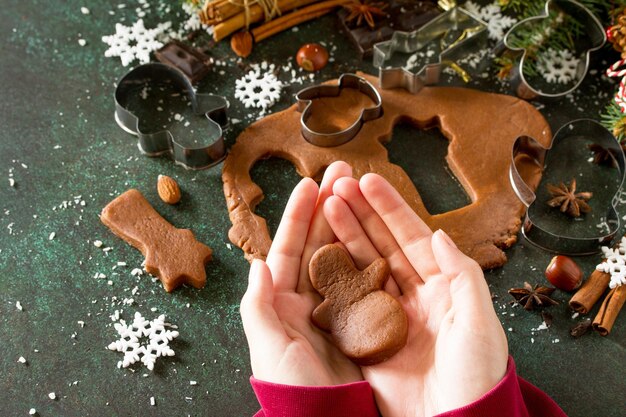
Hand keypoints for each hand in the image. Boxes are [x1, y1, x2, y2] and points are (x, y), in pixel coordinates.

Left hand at [240, 161, 361, 385]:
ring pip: (340, 256)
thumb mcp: (268, 349)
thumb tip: (256, 264)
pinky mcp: (359, 321)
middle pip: (316, 244)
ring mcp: (334, 309)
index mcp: (280, 304)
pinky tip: (378, 233)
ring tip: (360, 192)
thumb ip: (257, 306)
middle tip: (343, 174)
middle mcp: (306, 302)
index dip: (298, 216)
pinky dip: (368, 255)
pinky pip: (362, 281)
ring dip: (348, 222)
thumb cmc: (294, 390)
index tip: (310, 184)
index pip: (287, 250)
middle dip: (328, 207)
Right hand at [324, 173, 508, 415]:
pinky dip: (333, 276)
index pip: (411, 237)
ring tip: (324, 206)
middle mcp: (412, 296)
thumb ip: (462, 275)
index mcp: (441, 287)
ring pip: (360, 266)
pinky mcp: (367, 337)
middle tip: (336, 185)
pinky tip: (318, 252)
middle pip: (381, 245)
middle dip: (359, 213)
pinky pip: (346, 300)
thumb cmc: (477, 376)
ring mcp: (386, 315)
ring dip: (343, 236)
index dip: (389, 208)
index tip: (367, 181)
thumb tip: (439, 235)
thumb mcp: (479, 321)